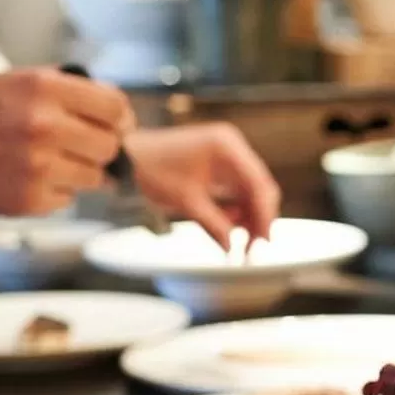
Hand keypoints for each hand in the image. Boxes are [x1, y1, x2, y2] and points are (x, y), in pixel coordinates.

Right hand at [0, 69, 132, 214]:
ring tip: (45, 163)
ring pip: (94, 177)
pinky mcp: (29, 200)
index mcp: (45, 88)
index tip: (117, 127)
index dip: (120, 119)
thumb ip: (66, 91)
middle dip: (100, 148)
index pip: (115, 107)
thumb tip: (115, 111)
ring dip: (78, 173)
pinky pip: (67, 199)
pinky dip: (54, 193)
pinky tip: (25, 179)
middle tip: (78, 148)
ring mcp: (39, 166)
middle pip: (111, 146)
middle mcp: (46, 125)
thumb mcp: (16, 81)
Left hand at [125, 123, 280, 248]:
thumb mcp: (186, 201)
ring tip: (238, 241)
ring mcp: (227, 154)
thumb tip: (233, 247)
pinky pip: (236, 188)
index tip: (264, 239)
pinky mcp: (219, 163)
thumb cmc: (152, 170)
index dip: (265, 214)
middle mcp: (232, 147)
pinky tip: (228, 225)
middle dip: (257, 218)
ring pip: (250, 190)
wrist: (128, 156)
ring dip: (247, 215)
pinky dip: (235, 207)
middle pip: (258, 187)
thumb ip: (214, 224)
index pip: (259, 184)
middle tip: (252, 246)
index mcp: (227, 148)